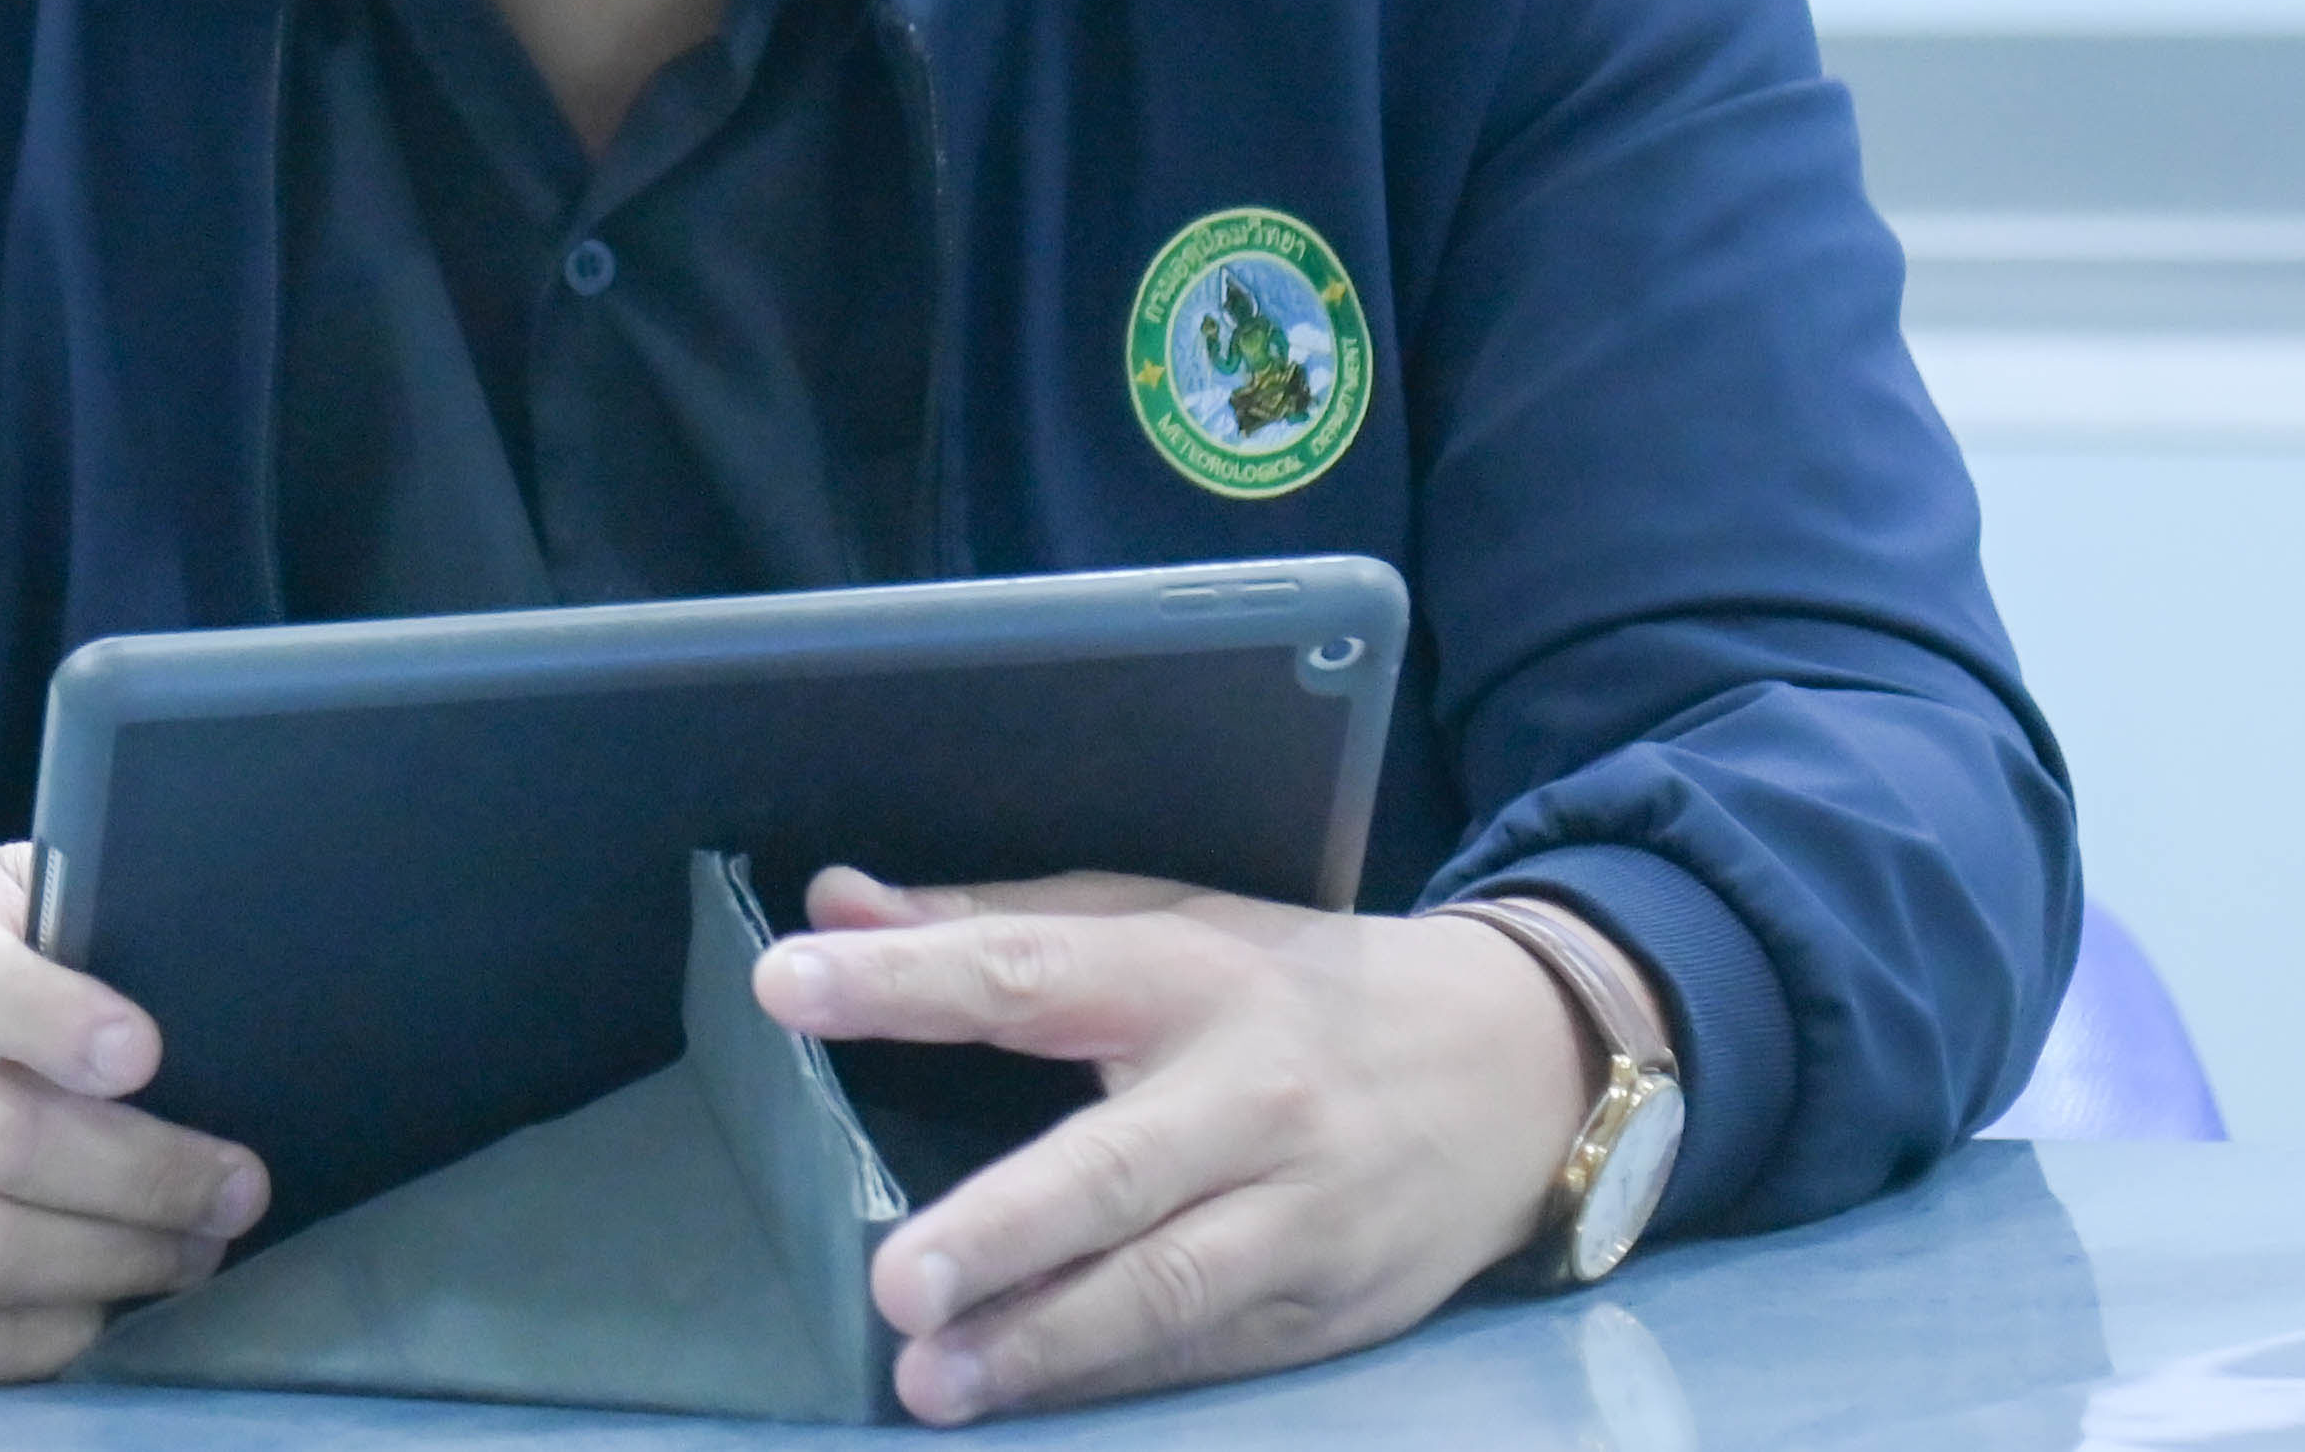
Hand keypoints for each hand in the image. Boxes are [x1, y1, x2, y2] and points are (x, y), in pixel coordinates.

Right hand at [0, 840, 269, 1382]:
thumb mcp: (24, 904)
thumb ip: (92, 919)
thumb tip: (205, 971)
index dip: (49, 1018)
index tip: (144, 1054)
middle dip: (141, 1174)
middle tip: (238, 1187)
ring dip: (115, 1260)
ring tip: (199, 1246)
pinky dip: (55, 1333)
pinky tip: (116, 1300)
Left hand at [754, 867, 1599, 1424]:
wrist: (1516, 1068)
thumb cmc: (1295, 986)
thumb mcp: (1163, 920)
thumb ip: (992, 923)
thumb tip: (833, 903)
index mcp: (1187, 975)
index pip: (1029, 972)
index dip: (907, 977)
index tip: (788, 983)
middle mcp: (1249, 1096)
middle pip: (1118, 1166)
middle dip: (1006, 1229)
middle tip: (897, 1280)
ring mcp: (1298, 1213)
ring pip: (1165, 1287)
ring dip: (1044, 1342)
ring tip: (931, 1379)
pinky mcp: (1327, 1308)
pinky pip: (1203, 1352)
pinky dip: (1109, 1381)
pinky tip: (1025, 1401)